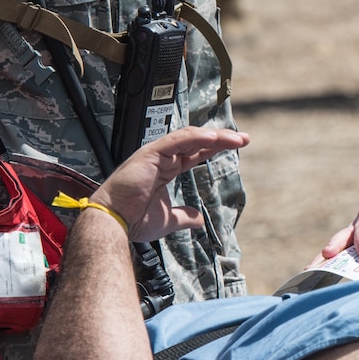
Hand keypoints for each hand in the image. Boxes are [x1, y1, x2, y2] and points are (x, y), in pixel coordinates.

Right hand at [90, 127, 247, 242]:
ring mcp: (156, 154)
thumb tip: (200, 221)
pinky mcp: (151, 153)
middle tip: (244, 139)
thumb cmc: (133, 220)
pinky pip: (178, 140)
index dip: (215, 148)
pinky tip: (214, 138)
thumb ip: (185, 216)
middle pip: (197, 141)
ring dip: (215, 136)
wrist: (114, 223)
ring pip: (190, 137)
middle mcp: (161, 158)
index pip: (195, 153)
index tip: (237, 146)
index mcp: (165, 169)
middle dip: (221, 139)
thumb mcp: (169, 219)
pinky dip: (197, 137)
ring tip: (237, 139)